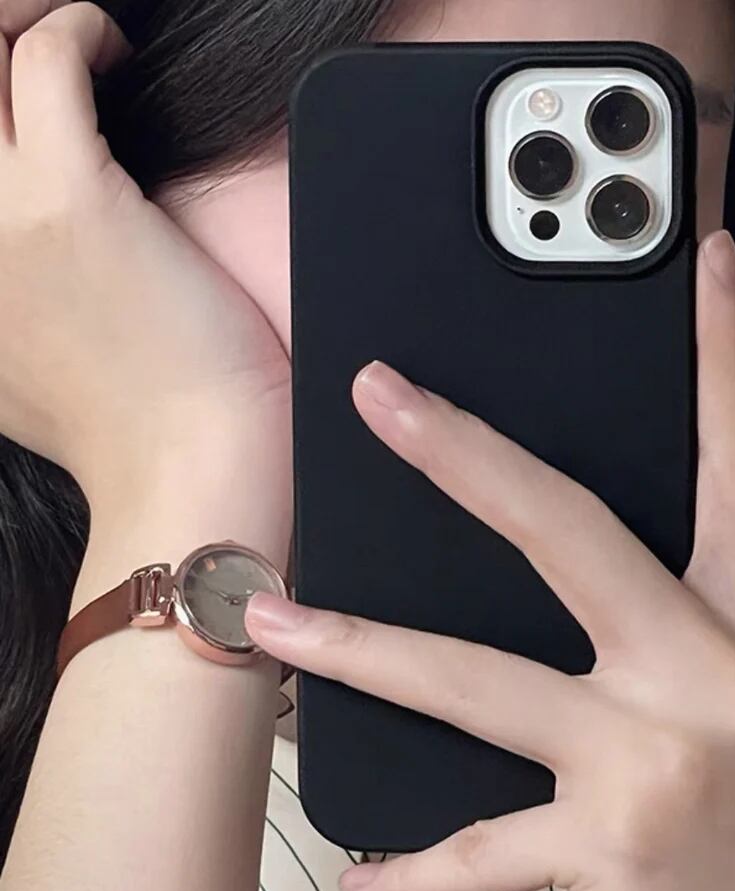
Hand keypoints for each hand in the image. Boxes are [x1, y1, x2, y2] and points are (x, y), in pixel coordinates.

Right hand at [0, 2, 290, 504]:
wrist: (186, 471)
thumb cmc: (135, 425)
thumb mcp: (25, 374)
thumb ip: (2, 309)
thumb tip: (17, 270)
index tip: (11, 100)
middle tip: (39, 48)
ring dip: (25, 20)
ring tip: (85, 48)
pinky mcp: (70, 202)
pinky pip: (48, 57)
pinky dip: (82, 29)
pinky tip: (118, 55)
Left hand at [244, 233, 734, 890]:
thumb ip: (688, 605)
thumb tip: (585, 543)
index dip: (727, 353)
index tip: (706, 264)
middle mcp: (707, 670)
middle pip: (568, 530)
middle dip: (464, 454)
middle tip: (381, 395)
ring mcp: (650, 756)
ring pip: (473, 680)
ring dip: (358, 646)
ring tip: (272, 616)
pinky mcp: (604, 843)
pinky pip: (479, 845)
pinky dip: (415, 859)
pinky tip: (359, 861)